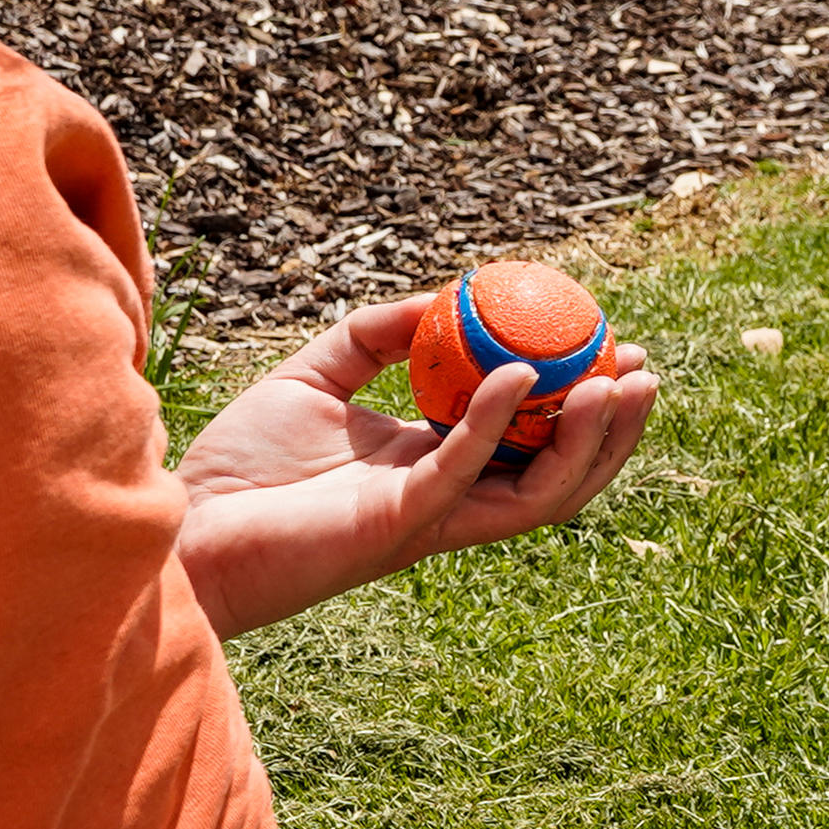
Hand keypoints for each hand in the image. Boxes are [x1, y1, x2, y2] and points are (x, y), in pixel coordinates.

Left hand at [173, 296, 657, 637]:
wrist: (184, 526)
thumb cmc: (240, 466)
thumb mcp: (314, 376)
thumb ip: (375, 337)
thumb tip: (438, 301)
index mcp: (434, 471)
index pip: (529, 442)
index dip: (580, 403)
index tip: (615, 349)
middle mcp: (446, 501)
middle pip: (558, 476)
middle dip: (611, 431)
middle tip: (643, 371)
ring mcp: (427, 517)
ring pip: (537, 492)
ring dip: (585, 441)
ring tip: (618, 385)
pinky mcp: (396, 524)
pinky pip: (464, 470)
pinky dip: (497, 422)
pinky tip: (520, 374)